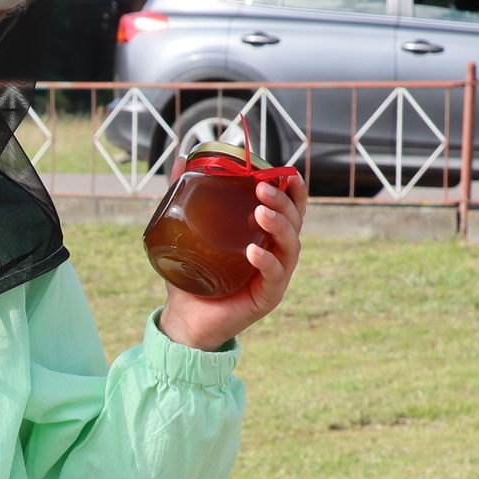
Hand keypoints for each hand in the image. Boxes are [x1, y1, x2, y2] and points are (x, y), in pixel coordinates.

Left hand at [158, 176, 303, 350]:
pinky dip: (268, 261)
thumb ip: (186, 196)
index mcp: (264, 237)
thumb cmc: (191, 275)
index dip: (294, 191)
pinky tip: (254, 251)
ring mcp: (274, 277)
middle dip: (283, 202)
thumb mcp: (187, 231)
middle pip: (295, 223)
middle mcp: (275, 255)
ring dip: (280, 226)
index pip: (289, 210)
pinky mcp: (267, 298)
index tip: (287, 174)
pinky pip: (275, 276)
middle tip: (261, 189)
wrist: (183, 318)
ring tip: (260, 212)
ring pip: (291, 247)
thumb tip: (183, 159)